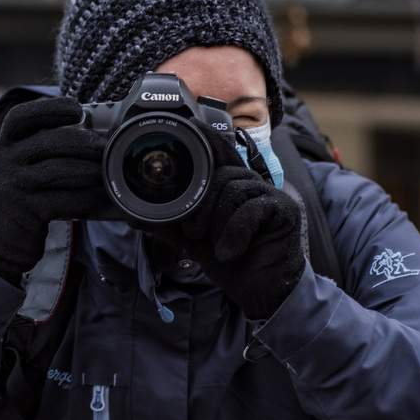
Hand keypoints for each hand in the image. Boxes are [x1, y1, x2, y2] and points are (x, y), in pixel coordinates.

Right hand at [0, 98, 107, 285]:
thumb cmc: (20, 192)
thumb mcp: (21, 163)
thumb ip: (43, 144)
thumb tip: (91, 128)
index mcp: (5, 143)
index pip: (21, 116)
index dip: (50, 108)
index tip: (77, 109)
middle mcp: (4, 161)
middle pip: (47, 141)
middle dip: (82, 141)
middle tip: (104, 145)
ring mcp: (13, 187)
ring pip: (56, 170)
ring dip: (88, 169)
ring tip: (106, 170)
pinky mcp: (26, 211)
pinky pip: (62, 200)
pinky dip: (86, 197)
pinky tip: (100, 196)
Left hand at [158, 123, 304, 318]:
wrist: (261, 292)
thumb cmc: (231, 263)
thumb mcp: (193, 242)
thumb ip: (169, 225)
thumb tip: (135, 216)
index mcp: (231, 187)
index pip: (219, 155)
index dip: (207, 138)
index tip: (190, 127)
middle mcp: (251, 185)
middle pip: (221, 174)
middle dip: (201, 206)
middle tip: (194, 234)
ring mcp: (270, 196)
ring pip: (234, 190)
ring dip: (217, 222)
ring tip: (214, 247)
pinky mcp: (284, 211)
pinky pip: (252, 209)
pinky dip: (235, 232)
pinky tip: (229, 253)